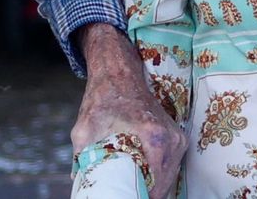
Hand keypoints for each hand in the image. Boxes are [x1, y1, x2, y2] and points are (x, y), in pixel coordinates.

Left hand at [73, 23, 187, 198]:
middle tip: (128, 193)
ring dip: (154, 184)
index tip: (127, 196)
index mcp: (154, 137)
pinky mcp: (176, 134)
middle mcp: (171, 138)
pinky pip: (171, 163)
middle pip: (164, 184)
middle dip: (145, 192)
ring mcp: (176, 137)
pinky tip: (143, 174)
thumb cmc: (103, 97)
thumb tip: (79, 181)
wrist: (118, 71)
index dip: (140, 196)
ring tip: (134, 188)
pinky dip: (158, 171)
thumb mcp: (85, 128)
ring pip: (169, 175)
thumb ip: (82, 156)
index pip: (155, 185)